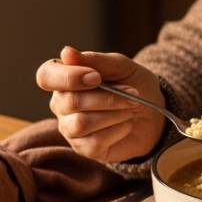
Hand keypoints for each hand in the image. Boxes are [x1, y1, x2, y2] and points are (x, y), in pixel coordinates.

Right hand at [35, 47, 166, 162]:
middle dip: (108, 97)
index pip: (46, 76)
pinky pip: (96, 141)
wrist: (154, 112)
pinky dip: (119, 129)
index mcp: (64, 79)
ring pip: (82, 123)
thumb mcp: (121, 66)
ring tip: (132, 108)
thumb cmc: (133, 85)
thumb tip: (66, 52)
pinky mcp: (84, 149)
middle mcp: (61, 104)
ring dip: (115, 113)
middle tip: (133, 93)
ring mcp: (70, 128)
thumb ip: (95, 60)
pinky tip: (127, 124)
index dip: (68, 77)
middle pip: (71, 101)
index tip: (97, 77)